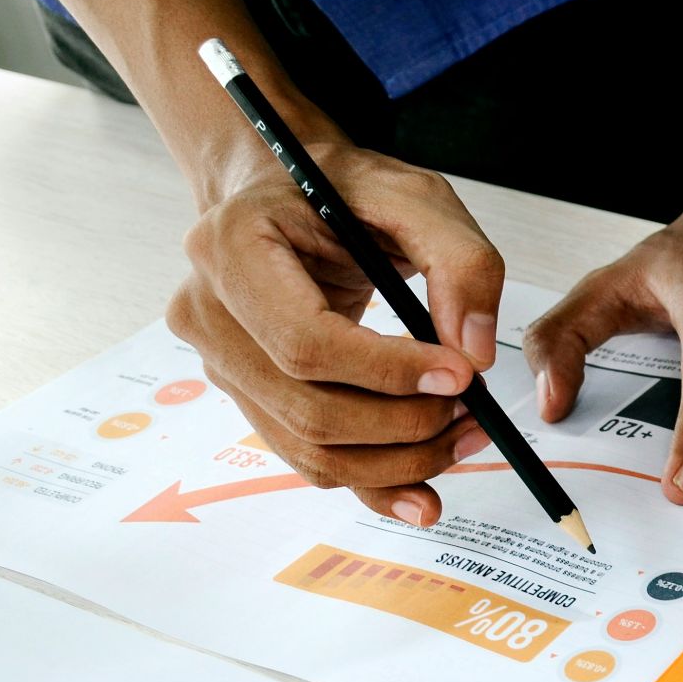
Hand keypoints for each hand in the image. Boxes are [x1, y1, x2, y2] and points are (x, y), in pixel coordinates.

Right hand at [167, 141, 505, 525]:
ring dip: (398, 460)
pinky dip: (371, 482)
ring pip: (309, 448)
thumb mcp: (417, 197)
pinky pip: (307, 459)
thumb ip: (461, 262)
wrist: (289, 195)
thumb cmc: (346, 189)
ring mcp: (220, 362)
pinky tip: (423, 492)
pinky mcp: (248, 396)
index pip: (306, 341)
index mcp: (233, 248)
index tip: (459, 375)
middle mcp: (208, 312)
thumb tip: (473, 352)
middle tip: (474, 409)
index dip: (388, 372)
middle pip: (308, 408)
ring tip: (464, 435)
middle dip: (403, 424)